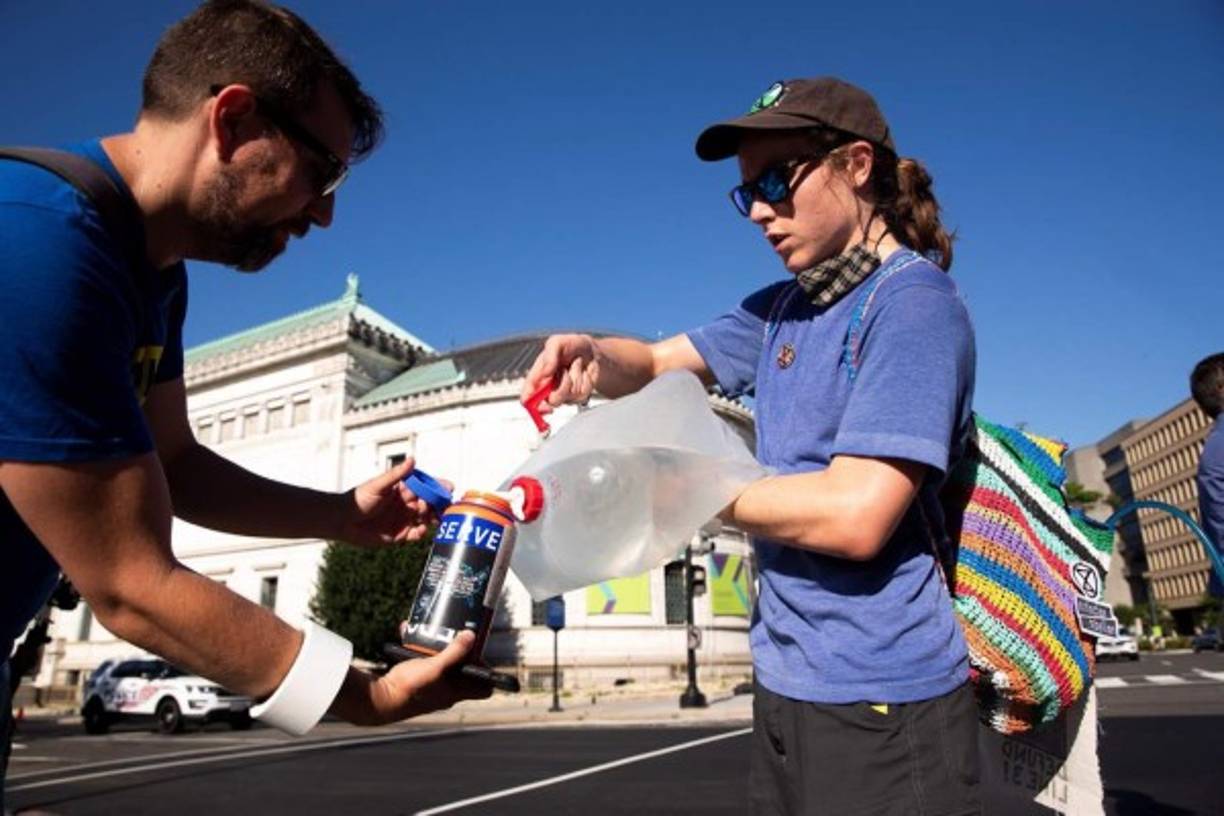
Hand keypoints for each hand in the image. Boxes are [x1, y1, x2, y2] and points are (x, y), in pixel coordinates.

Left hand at [335, 457, 444, 547]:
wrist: (343, 521)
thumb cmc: (358, 499)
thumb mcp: (378, 485)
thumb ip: (396, 475)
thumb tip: (412, 460)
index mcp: (402, 490)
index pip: (424, 487)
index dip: (437, 488)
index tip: (448, 488)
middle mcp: (405, 504)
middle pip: (428, 503)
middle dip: (438, 504)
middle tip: (445, 506)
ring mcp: (403, 520)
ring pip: (425, 519)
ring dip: (433, 518)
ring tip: (436, 519)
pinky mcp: (399, 535)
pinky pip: (415, 534)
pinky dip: (421, 533)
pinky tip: (421, 530)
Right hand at [336, 631, 492, 724]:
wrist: (381, 699)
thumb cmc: (411, 688)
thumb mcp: (436, 667)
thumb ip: (454, 652)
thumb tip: (471, 636)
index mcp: (456, 693)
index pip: (484, 690)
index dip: (488, 675)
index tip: (482, 656)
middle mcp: (446, 692)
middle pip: (464, 674)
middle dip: (462, 654)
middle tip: (459, 637)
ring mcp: (431, 687)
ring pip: (442, 666)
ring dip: (439, 650)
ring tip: (435, 634)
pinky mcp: (416, 681)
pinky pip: (423, 663)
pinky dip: (419, 650)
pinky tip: (410, 635)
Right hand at [521, 333, 599, 412]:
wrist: (592, 350)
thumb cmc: (571, 345)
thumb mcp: (557, 342)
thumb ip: (550, 355)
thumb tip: (546, 373)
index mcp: (537, 377)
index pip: (527, 398)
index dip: (532, 405)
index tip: (544, 404)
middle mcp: (548, 389)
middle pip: (548, 404)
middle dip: (560, 391)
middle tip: (565, 372)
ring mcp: (563, 394)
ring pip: (568, 397)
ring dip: (575, 377)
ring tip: (575, 364)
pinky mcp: (577, 397)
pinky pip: (581, 395)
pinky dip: (585, 381)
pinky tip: (583, 372)